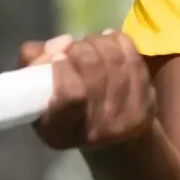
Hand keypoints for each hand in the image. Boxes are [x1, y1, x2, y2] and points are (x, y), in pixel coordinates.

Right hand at [19, 30, 156, 152]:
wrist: (112, 138)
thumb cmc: (66, 112)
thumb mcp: (36, 96)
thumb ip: (33, 65)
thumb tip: (63, 43)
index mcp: (59, 132)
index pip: (68, 95)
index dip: (63, 68)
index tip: (58, 57)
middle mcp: (95, 131)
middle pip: (92, 68)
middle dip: (80, 49)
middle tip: (73, 49)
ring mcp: (125, 117)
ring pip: (112, 58)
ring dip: (97, 42)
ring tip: (88, 45)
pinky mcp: (146, 103)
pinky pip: (132, 57)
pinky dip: (117, 41)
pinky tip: (108, 42)